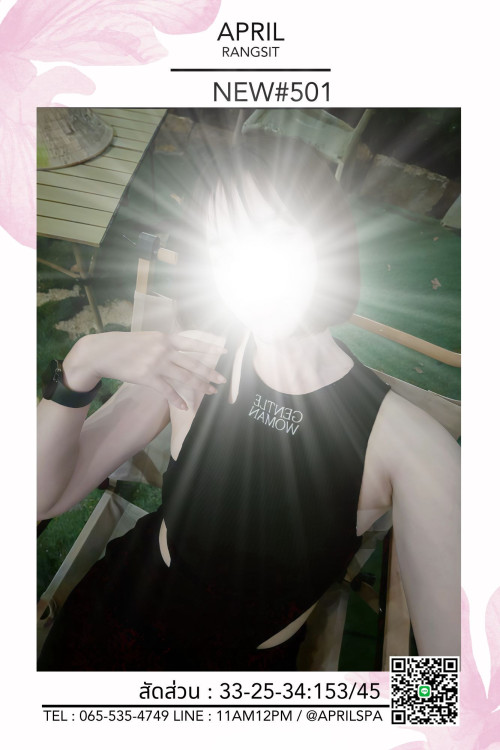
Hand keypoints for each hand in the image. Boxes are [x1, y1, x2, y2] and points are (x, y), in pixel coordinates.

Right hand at [62, 331, 226, 409]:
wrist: (103, 352)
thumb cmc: (125, 345)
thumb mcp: (148, 338)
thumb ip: (164, 344)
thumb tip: (178, 353)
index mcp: (165, 338)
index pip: (192, 343)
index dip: (210, 347)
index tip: (224, 351)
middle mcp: (164, 350)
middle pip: (192, 363)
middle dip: (210, 373)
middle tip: (223, 380)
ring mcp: (156, 364)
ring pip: (184, 377)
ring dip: (200, 386)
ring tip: (211, 392)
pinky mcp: (147, 377)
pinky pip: (167, 391)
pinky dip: (177, 400)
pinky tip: (185, 407)